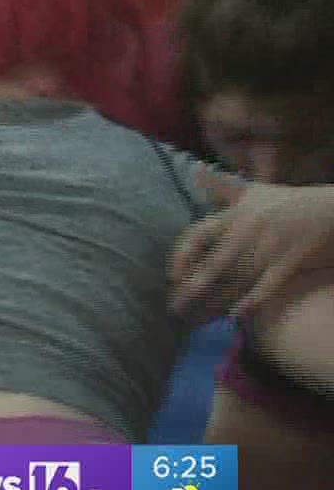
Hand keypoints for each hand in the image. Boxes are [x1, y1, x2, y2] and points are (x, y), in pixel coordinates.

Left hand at [171, 176, 333, 317]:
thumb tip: (196, 170)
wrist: (331, 209)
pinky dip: (251, 301)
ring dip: (215, 300)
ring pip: (236, 279)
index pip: (198, 234)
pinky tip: (234, 316)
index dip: (182, 255)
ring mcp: (269, 247)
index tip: (172, 275)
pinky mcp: (290, 260)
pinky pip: (267, 285)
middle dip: (192, 288)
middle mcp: (247, 230)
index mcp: (235, 213)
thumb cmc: (288, 201)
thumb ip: (222, 185)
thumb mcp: (254, 190)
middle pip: (213, 263)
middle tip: (174, 308)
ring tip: (196, 319)